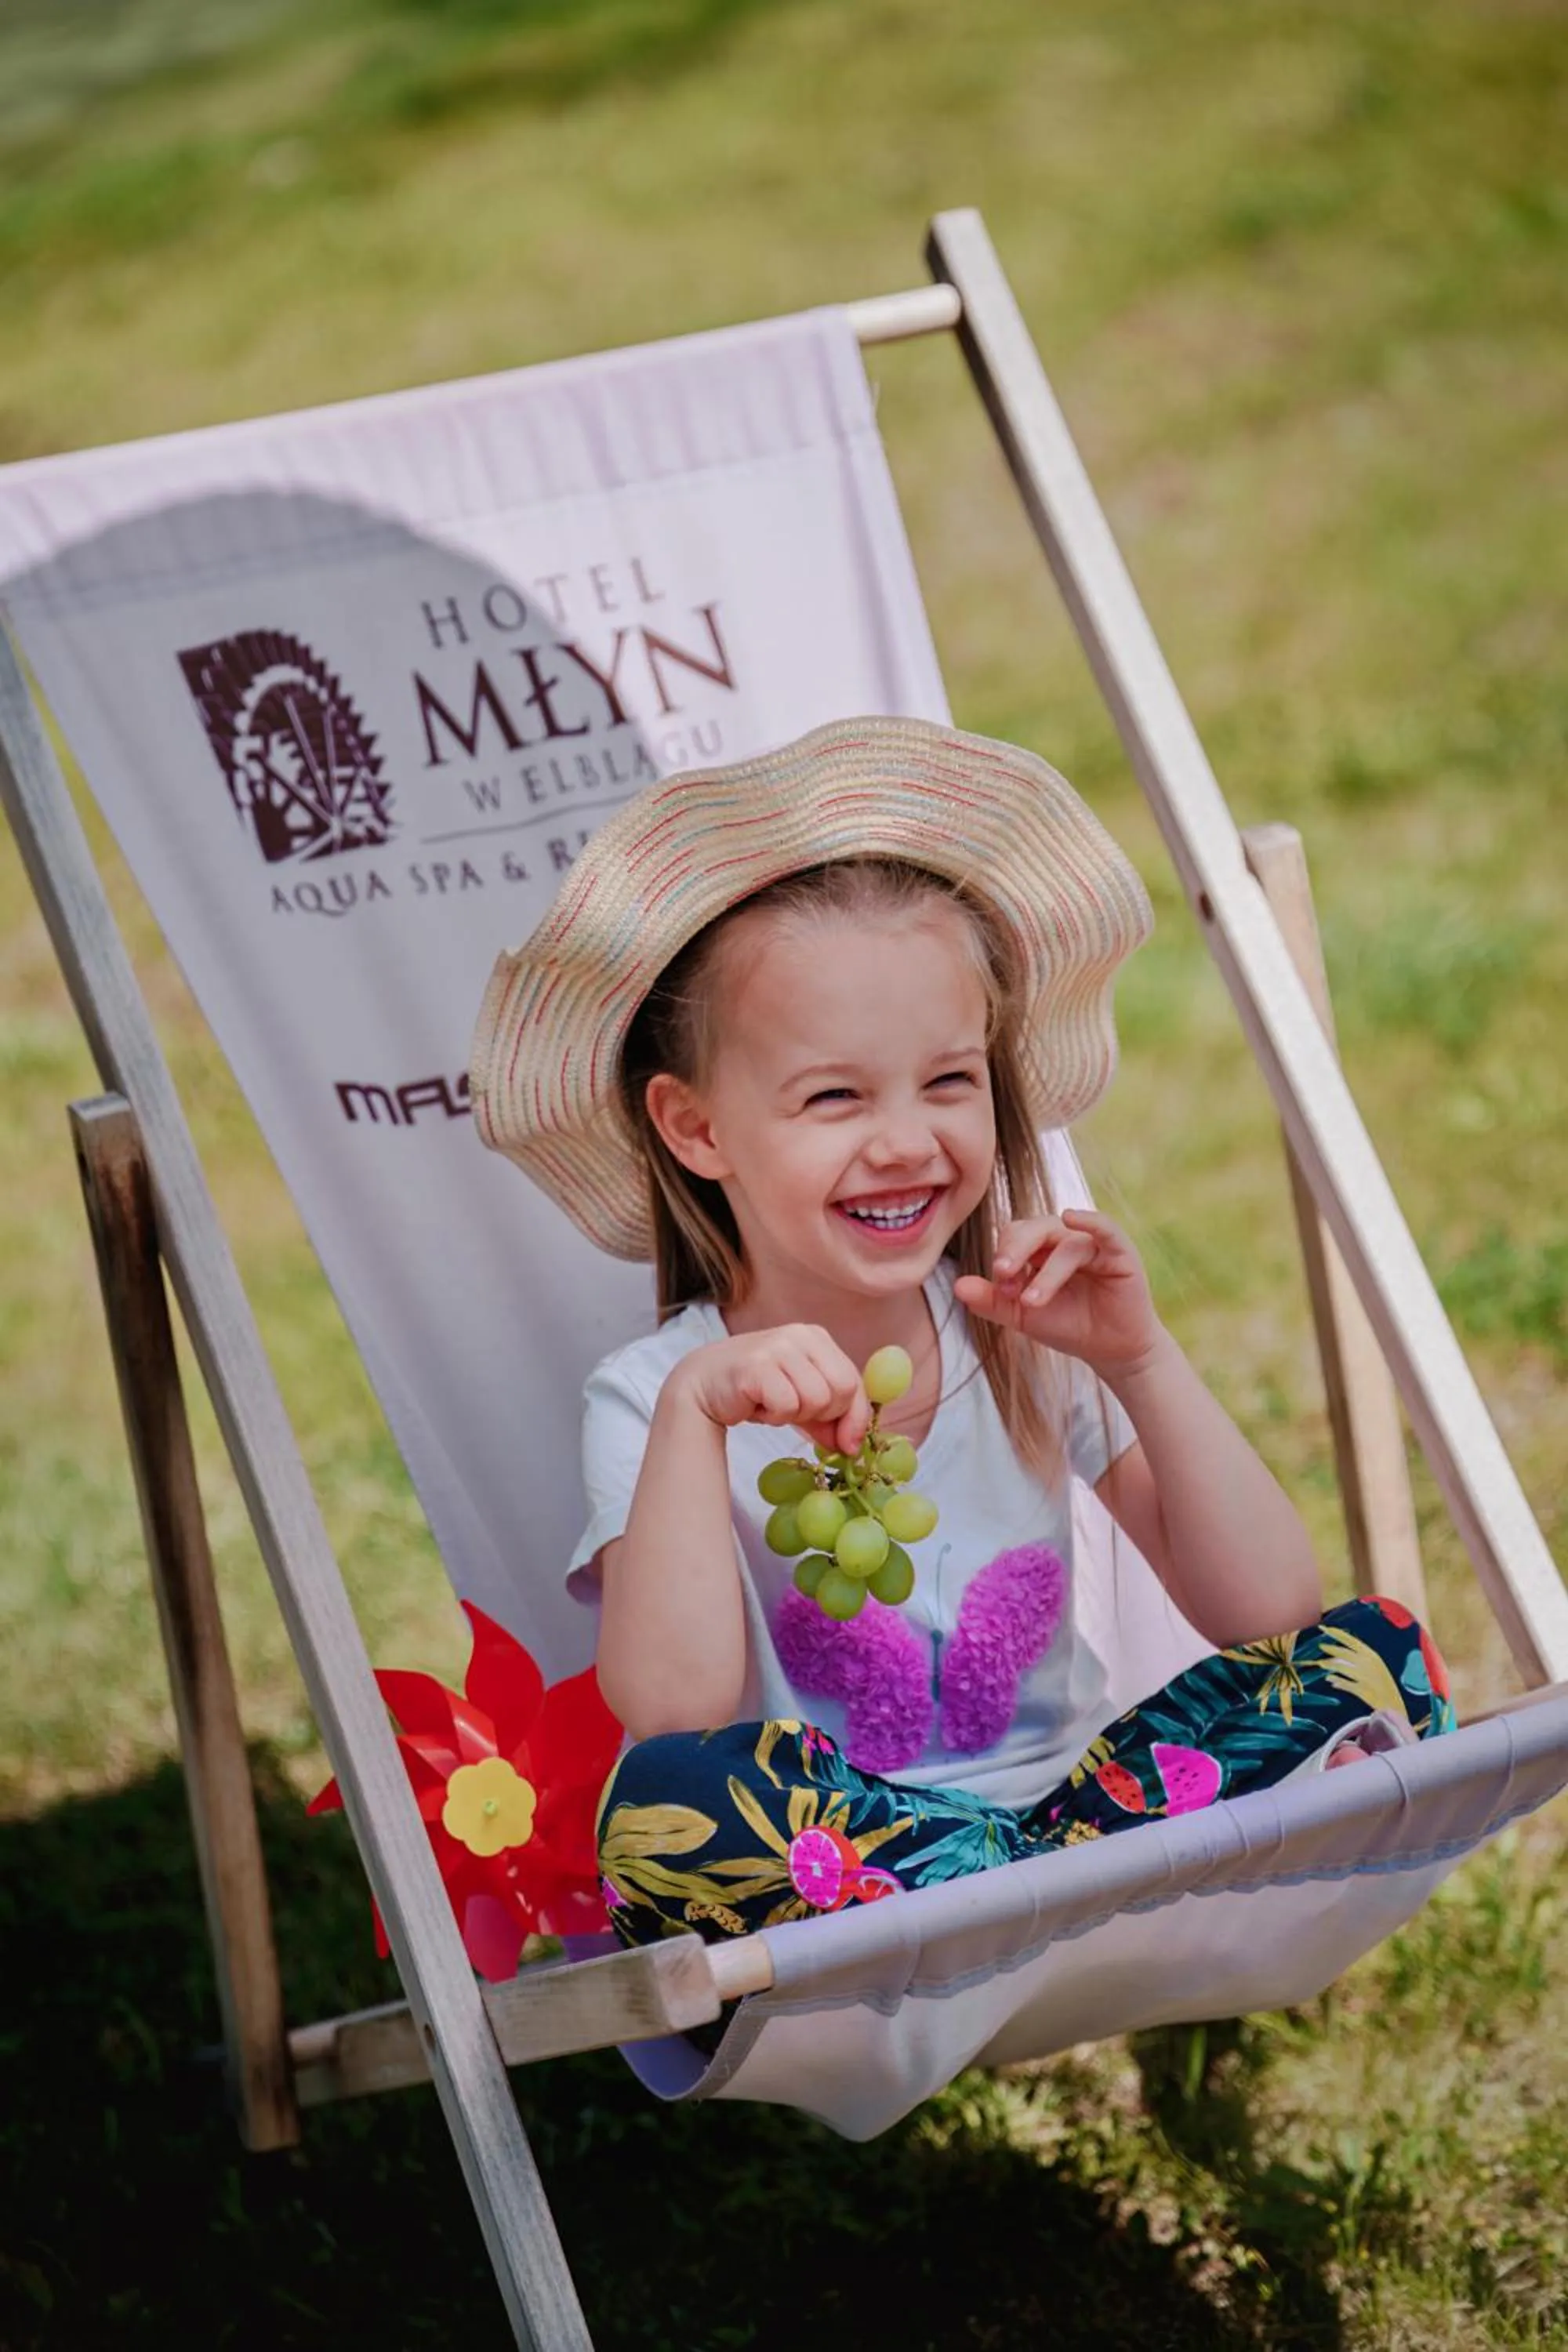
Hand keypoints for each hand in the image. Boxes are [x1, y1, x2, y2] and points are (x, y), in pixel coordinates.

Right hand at [669, 1325, 871, 1453]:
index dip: (855, 1418)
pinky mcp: (757, 1365)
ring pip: (816, 1399)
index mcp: (816, 1337)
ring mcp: (778, 1347)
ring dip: (793, 1414)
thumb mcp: (800, 1400)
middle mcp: (800, 1335)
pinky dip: (774, 1415)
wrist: (702, 1384)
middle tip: (792, 1410)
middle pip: (841, 1390)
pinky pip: (787, 1405)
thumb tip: (852, 1447)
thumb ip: (829, 1417)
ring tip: (771, 1403)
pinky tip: (756, 1404)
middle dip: (822, 1415)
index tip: (847, 1444)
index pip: (853, 1381)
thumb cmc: (756, 1390)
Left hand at [953, 1209, 1161, 1377]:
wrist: (1109, 1350)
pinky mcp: (1120, 1252)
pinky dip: (1090, 1220)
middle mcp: (1063, 1239)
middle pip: (1034, 1229)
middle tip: (1003, 1273)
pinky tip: (1073, 1217)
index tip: (1000, 1287)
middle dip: (1015, 1249)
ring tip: (1033, 1302)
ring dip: (1047, 1272)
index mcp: (1039, 1248)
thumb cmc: (1068, 1325)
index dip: (1004, 1256)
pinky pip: (1105, 1228)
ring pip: (1064, 1243)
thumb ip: (992, 1300)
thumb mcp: (1024, 1315)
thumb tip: (957, 1286)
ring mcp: (1092, 1243)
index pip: (1014, 1235)